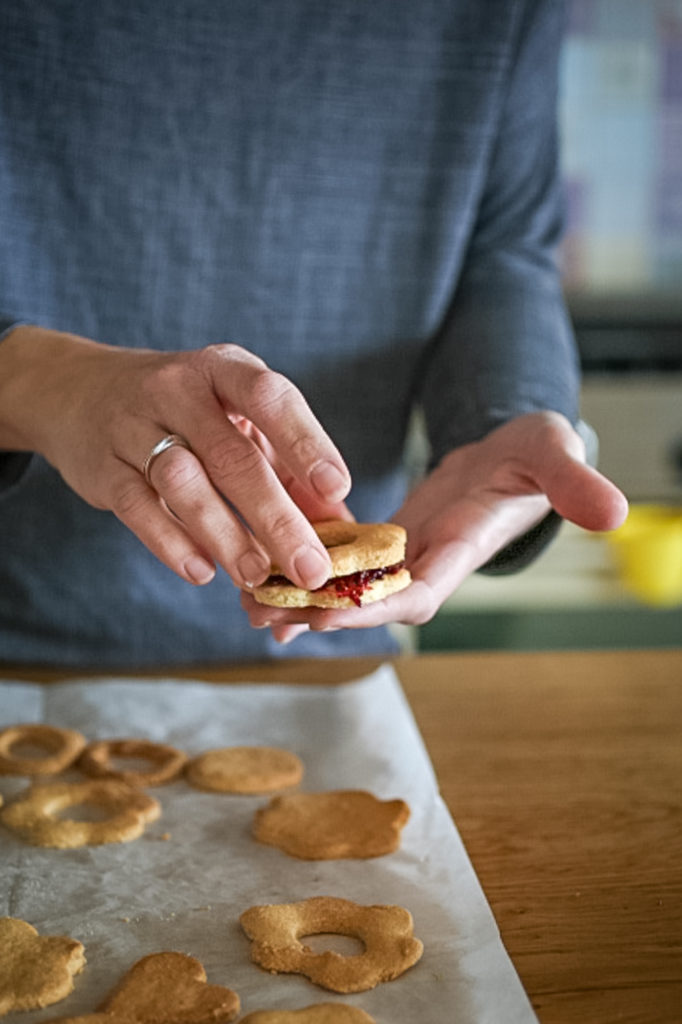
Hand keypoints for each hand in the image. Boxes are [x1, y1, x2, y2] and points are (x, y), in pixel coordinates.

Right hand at [0, 327, 350, 588]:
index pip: (270, 397)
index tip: (336, 488)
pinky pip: (138, 507)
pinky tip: (202, 571)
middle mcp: (179, 389)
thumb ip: (287, 468)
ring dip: (225, 535)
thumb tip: (341, 526)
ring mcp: (134, 426)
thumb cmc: (186, 411)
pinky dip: (171, 543)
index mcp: (224, 369)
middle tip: (310, 567)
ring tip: (258, 576)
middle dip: (276, 517)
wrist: (81, 392)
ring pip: (184, 483)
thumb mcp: (236, 419)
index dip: (306, 442)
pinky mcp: (103, 466)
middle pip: (232, 455)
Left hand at [242, 411, 627, 638]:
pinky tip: (261, 582)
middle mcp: (429, 565)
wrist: (511, 460)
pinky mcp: (386, 545)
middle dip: (320, 611)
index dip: (373, 605)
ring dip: (301, 601)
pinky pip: (342, 568)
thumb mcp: (553, 455)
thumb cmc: (535, 454)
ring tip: (248, 606)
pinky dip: (304, 577)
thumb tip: (614, 512)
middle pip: (370, 602)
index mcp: (463, 550)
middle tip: (265, 612)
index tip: (326, 612)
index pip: (418, 589)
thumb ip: (573, 483)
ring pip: (349, 591)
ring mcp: (405, 559)